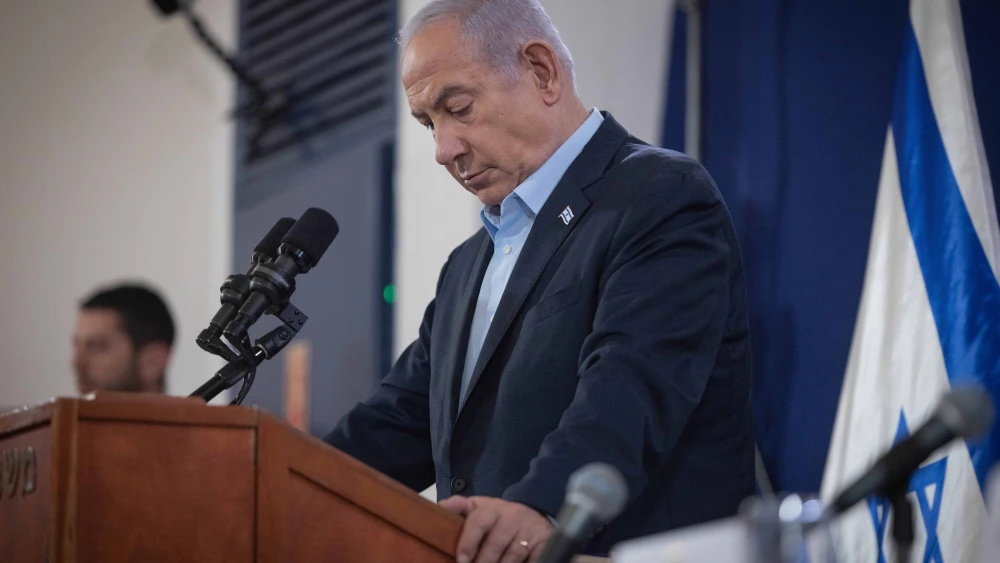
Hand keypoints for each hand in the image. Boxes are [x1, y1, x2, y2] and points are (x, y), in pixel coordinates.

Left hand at [439, 496, 554, 562]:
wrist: (533, 516)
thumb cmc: (498, 518)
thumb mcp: (479, 508)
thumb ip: (459, 507)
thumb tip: (438, 507)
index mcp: (491, 508)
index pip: (478, 521)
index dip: (469, 541)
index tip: (462, 559)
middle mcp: (511, 515)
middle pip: (494, 544)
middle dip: (483, 562)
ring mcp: (529, 528)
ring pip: (512, 555)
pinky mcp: (545, 540)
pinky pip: (533, 558)